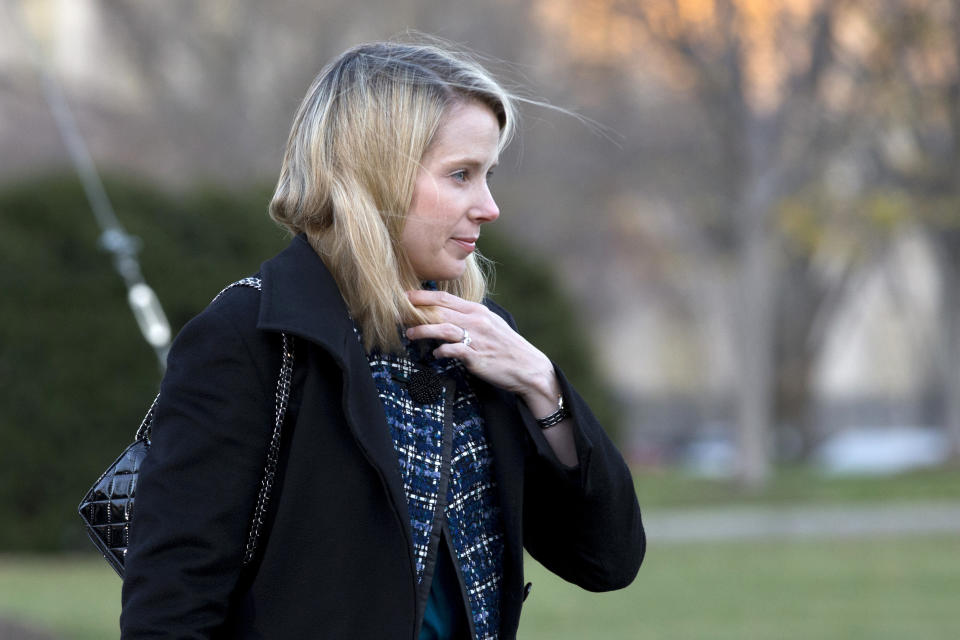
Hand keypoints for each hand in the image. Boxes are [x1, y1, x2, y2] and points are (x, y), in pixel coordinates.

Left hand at [404, 289, 558, 404]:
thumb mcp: (490, 325)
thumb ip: (469, 318)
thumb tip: (447, 315)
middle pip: (440, 310)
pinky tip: (434, 354)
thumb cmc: (507, 347)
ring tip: (409, 334)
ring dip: (423, 330)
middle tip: (398, 311)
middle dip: (417, 310)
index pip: (445, 298)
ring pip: (443, 328)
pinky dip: (441, 351)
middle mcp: (476, 321)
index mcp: (478, 311)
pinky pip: (454, 350)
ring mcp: (477, 338)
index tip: (405, 295)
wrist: (528, 368)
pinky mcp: (477, 357)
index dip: (423, 295)